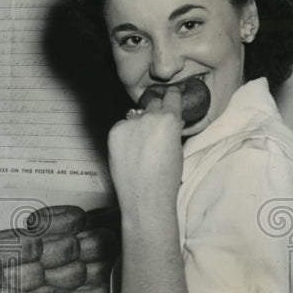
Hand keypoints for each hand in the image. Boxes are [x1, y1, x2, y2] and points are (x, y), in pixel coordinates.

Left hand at [108, 87, 184, 205]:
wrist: (145, 196)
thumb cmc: (166, 178)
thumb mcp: (178, 149)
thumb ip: (173, 129)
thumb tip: (171, 119)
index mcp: (170, 118)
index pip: (171, 96)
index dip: (171, 97)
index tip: (170, 97)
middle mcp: (149, 117)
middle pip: (152, 103)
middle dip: (155, 111)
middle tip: (154, 127)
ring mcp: (129, 123)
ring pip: (135, 116)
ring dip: (138, 124)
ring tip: (140, 146)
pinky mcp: (114, 132)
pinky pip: (121, 126)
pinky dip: (124, 135)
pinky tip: (128, 151)